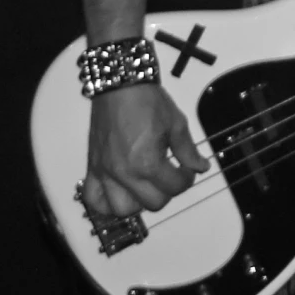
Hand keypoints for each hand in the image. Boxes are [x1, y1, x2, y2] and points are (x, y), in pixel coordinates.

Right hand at [82, 83, 208, 216]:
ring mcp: (106, 172)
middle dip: (167, 191)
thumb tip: (201, 167)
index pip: (175, 187)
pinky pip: (93, 198)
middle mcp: (124, 172)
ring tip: (146, 186)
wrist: (120, 85)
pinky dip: (105, 203)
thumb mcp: (176, 124)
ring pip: (122, 209)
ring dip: (138, 202)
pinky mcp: (93, 167)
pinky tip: (120, 192)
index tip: (187, 170)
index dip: (187, 179)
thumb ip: (188, 150)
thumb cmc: (146, 100)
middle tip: (171, 176)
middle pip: (153, 203)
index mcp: (147, 162)